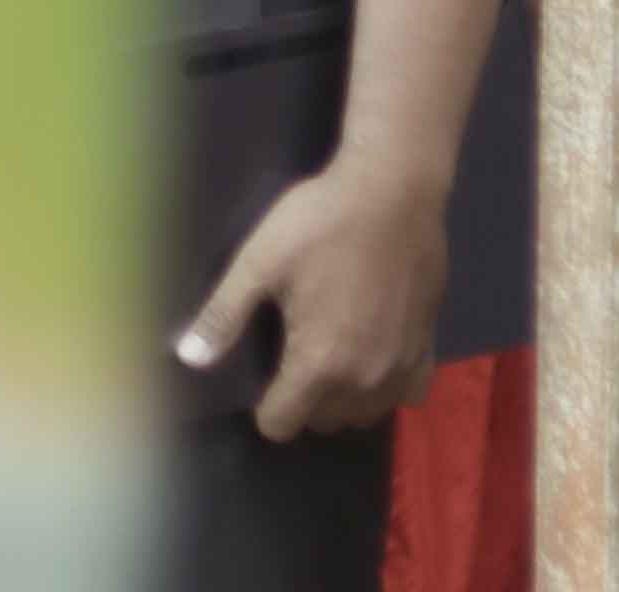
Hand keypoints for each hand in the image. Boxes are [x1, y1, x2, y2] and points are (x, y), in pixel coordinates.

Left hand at [180, 153, 449, 439]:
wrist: (393, 194)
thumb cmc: (318, 224)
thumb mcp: (257, 263)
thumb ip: (223, 316)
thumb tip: (188, 360)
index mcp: (319, 363)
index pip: (282, 423)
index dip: (263, 406)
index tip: (259, 377)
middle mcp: (365, 380)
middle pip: (324, 421)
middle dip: (302, 400)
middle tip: (290, 354)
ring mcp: (402, 366)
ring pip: (366, 413)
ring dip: (343, 398)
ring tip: (327, 355)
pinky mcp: (429, 348)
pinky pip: (407, 394)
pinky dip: (386, 387)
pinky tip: (370, 353)